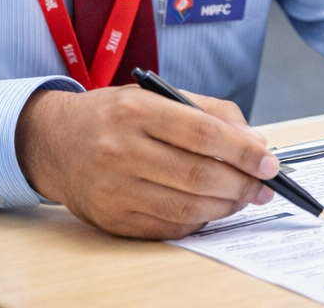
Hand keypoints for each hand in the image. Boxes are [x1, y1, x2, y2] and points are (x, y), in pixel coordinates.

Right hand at [14, 86, 279, 239]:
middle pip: (199, 175)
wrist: (55, 142)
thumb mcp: (156, 96)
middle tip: (263, 186)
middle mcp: (121, 150)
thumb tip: (255, 142)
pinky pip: (168, 227)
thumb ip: (209, 112)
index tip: (269, 161)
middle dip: (242, 184)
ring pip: (187, 207)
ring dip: (225, 206)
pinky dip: (198, 221)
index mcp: (135, 111)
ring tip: (242, 197)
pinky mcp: (112, 219)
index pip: (203, 133)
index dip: (243, 151)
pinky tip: (210, 209)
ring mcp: (114, 189)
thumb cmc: (114, 116)